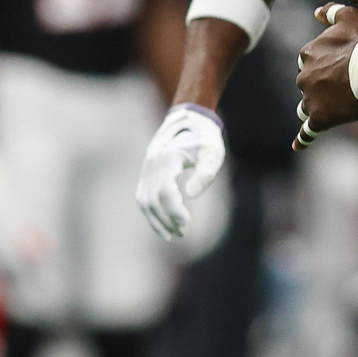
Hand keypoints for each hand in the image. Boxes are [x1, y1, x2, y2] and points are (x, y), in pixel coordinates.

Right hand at [136, 104, 224, 239]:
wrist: (191, 121)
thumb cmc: (205, 139)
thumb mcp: (213, 153)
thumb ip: (206, 173)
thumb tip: (190, 195)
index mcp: (168, 157)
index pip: (165, 190)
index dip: (174, 210)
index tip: (188, 223)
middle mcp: (153, 163)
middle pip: (153, 199)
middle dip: (167, 219)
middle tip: (183, 233)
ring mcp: (147, 168)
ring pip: (145, 200)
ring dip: (157, 220)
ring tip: (173, 234)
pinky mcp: (146, 172)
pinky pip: (144, 196)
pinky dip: (151, 212)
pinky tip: (163, 225)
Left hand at [294, 4, 357, 148]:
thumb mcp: (350, 18)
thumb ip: (332, 12)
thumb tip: (317, 12)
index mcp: (308, 53)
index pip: (309, 59)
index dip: (325, 63)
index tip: (340, 64)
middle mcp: (304, 75)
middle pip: (308, 82)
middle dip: (319, 84)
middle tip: (342, 85)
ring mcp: (310, 98)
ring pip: (307, 105)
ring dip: (315, 105)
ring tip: (330, 107)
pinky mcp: (319, 118)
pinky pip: (308, 130)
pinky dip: (303, 138)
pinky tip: (299, 144)